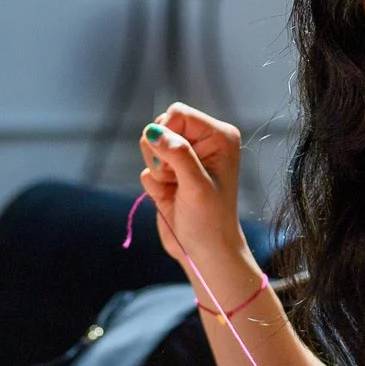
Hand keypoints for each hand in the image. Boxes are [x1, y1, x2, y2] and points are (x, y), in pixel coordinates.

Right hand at [136, 102, 253, 292]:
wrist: (204, 252)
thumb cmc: (209, 220)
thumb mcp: (195, 185)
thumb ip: (176, 154)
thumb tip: (152, 130)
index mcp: (218, 136)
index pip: (178, 113)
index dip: (167, 132)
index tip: (171, 160)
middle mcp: (202, 143)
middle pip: (160, 126)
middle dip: (159, 154)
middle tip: (175, 178)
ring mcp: (184, 159)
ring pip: (149, 146)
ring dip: (156, 171)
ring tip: (174, 189)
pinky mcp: (169, 174)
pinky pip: (146, 169)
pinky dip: (153, 185)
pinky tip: (170, 198)